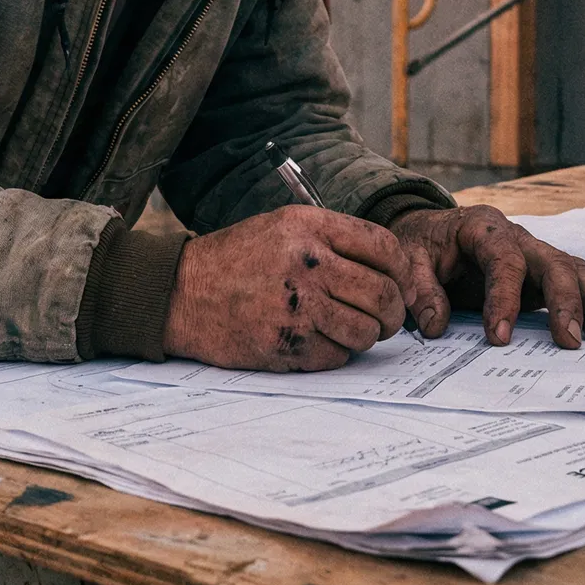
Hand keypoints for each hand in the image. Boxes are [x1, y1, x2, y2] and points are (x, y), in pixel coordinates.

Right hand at [162, 206, 412, 370]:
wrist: (181, 293)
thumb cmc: (236, 260)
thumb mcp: (281, 227)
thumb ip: (332, 239)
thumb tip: (390, 271)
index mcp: (308, 228)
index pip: (383, 247)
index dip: (402, 270)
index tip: (400, 284)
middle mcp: (306, 264)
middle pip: (383, 294)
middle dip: (392, 313)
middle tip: (384, 319)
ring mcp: (297, 307)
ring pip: (366, 331)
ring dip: (365, 336)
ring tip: (349, 330)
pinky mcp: (286, 345)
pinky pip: (337, 357)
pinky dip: (335, 353)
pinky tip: (317, 340)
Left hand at [390, 205, 584, 348]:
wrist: (431, 230)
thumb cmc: (423, 244)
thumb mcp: (409, 258)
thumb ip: (421, 289)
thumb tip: (436, 326)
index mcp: (482, 227)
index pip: (503, 260)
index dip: (504, 298)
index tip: (499, 337)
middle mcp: (516, 235)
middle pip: (552, 261)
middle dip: (565, 301)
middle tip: (570, 341)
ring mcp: (534, 251)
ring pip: (572, 269)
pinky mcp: (541, 270)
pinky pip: (574, 280)